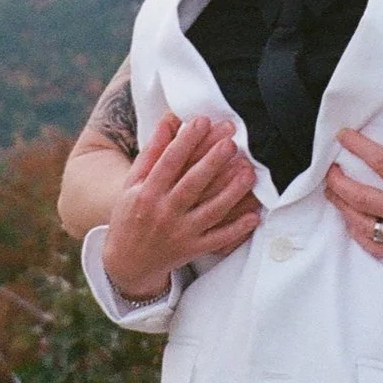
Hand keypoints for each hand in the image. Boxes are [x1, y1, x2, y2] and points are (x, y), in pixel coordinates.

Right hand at [102, 113, 259, 298]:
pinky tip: (254, 215)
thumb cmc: (130, 216)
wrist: (128, 262)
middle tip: (231, 141)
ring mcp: (181, 233)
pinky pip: (219, 239)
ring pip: (211, 210)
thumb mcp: (132, 184)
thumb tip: (169, 120)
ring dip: (232, 191)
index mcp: (147, 193)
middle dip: (213, 161)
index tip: (202, 121)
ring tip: (248, 170)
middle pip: (193, 184)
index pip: (169, 162)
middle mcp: (164, 213)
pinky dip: (237, 229)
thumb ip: (152, 152)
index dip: (187, 140)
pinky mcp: (193, 249)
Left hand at [326, 98, 382, 262]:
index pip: (381, 163)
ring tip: (332, 194)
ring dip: (343, 208)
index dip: (358, 147)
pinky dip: (360, 236)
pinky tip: (352, 223)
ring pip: (364, 225)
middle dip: (339, 183)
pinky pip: (378, 249)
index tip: (342, 136)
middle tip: (329, 170)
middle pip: (362, 199)